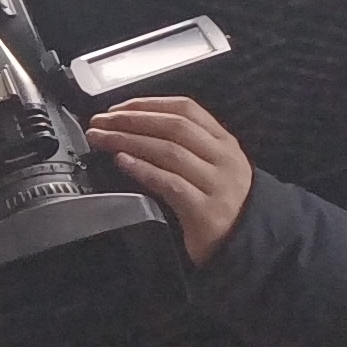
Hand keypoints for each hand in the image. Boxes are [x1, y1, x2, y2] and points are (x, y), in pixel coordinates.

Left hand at [87, 96, 252, 265]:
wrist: (246, 242)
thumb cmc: (219, 202)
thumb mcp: (211, 166)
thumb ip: (183, 146)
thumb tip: (132, 127)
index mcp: (224, 142)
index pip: (186, 109)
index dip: (148, 104)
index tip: (116, 107)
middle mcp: (223, 158)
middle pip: (173, 127)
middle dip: (131, 120)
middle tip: (100, 121)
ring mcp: (216, 184)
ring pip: (169, 151)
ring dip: (128, 141)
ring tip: (102, 138)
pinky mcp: (204, 211)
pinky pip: (169, 184)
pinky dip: (143, 170)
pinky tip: (122, 162)